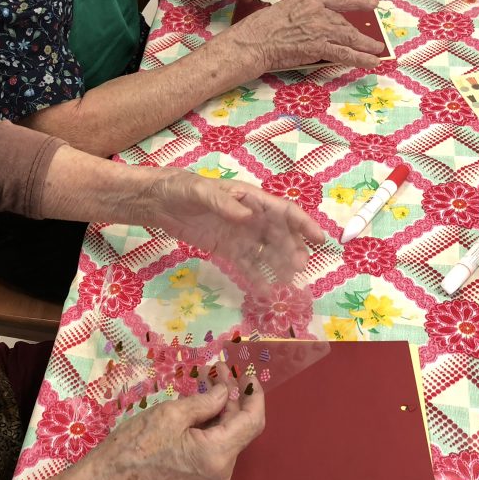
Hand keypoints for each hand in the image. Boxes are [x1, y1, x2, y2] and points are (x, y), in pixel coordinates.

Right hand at [82, 363, 264, 479]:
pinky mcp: (201, 478)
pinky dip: (212, 425)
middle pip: (240, 428)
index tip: (248, 374)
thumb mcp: (170, 414)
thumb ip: (205, 402)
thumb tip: (225, 392)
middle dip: (233, 398)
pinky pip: (216, 447)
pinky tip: (201, 406)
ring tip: (208, 382)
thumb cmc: (135, 445)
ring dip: (222, 409)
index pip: (251, 421)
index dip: (254, 395)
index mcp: (217, 454)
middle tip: (219, 370)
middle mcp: (222, 470)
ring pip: (228, 437)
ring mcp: (213, 477)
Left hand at [144, 168, 324, 285]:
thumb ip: (224, 203)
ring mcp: (239, 234)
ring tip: (288, 282)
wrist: (158, 202)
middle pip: (278, 235)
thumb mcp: (200, 192)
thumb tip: (249, 217)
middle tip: (300, 267)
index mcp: (250, 199)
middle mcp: (250, 217)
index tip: (319, 238)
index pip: (282, 211)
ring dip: (279, 266)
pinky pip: (246, 264)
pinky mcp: (226, 249)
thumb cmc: (182, 189)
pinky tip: (265, 290)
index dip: (303, 224)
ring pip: (266, 252)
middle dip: (292, 250)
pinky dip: (256, 277)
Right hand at [231, 0, 387, 70]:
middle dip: (356, 34)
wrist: (251, 42)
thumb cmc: (257, 29)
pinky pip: (345, 53)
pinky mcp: (319, 46)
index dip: (358, 2)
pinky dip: (360, 58)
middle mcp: (317, 9)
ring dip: (365, 46)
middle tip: (370, 41)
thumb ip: (299, 15)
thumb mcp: (281, 11)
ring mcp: (319, 27)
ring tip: (376, 52)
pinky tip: (371, 62)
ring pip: (349, 37)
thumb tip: (309, 26)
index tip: (373, 4)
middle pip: (342, 22)